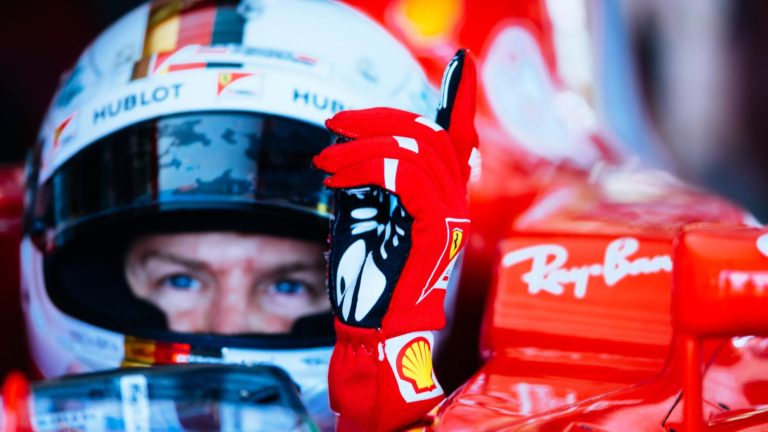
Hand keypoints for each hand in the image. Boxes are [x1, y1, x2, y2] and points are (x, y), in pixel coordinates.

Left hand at [313, 49, 476, 430]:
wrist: (374, 334)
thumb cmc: (368, 283)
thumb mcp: (367, 221)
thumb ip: (374, 183)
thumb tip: (357, 146)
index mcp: (441, 200)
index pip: (458, 141)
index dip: (461, 101)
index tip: (462, 66)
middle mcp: (453, 204)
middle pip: (429, 135)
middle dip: (378, 119)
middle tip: (335, 123)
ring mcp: (449, 217)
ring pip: (415, 151)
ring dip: (362, 145)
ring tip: (326, 161)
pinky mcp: (436, 231)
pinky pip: (405, 177)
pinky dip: (366, 167)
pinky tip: (337, 178)